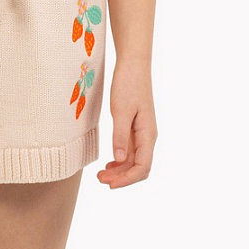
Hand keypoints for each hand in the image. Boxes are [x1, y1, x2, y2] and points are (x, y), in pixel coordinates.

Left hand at [96, 59, 156, 188]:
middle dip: (121, 178)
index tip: (110, 185)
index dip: (127, 180)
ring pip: (134, 160)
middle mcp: (147, 136)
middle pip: (139, 167)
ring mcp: (142, 132)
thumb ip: (120, 136)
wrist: (133, 64)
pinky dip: (120, 159)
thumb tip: (119, 159)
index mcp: (148, 134)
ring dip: (120, 170)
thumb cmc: (128, 84)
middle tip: (100, 179)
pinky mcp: (135, 126)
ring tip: (101, 174)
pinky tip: (110, 162)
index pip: (142, 167)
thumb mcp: (121, 110)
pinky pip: (130, 149)